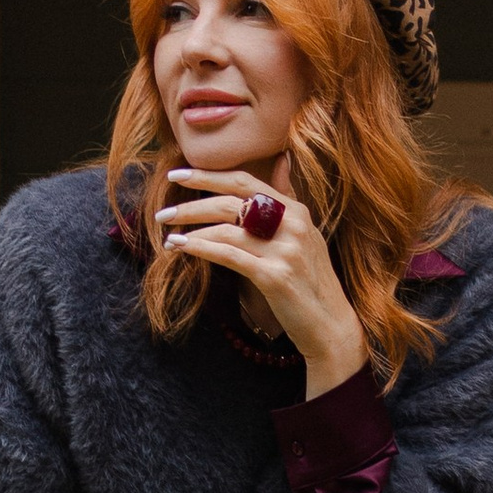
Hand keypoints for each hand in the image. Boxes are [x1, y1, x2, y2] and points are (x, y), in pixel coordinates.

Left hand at [156, 164, 362, 397]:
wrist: (330, 325)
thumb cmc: (310, 283)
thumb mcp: (304, 237)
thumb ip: (284, 205)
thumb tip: (275, 166)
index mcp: (296, 210)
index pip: (245, 181)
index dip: (208, 175)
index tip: (177, 175)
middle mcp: (292, 224)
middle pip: (231, 200)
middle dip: (191, 202)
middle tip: (162, 209)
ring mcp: (284, 249)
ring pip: (226, 228)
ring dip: (190, 228)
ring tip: (166, 233)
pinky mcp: (274, 276)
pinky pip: (228, 255)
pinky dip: (200, 249)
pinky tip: (180, 247)